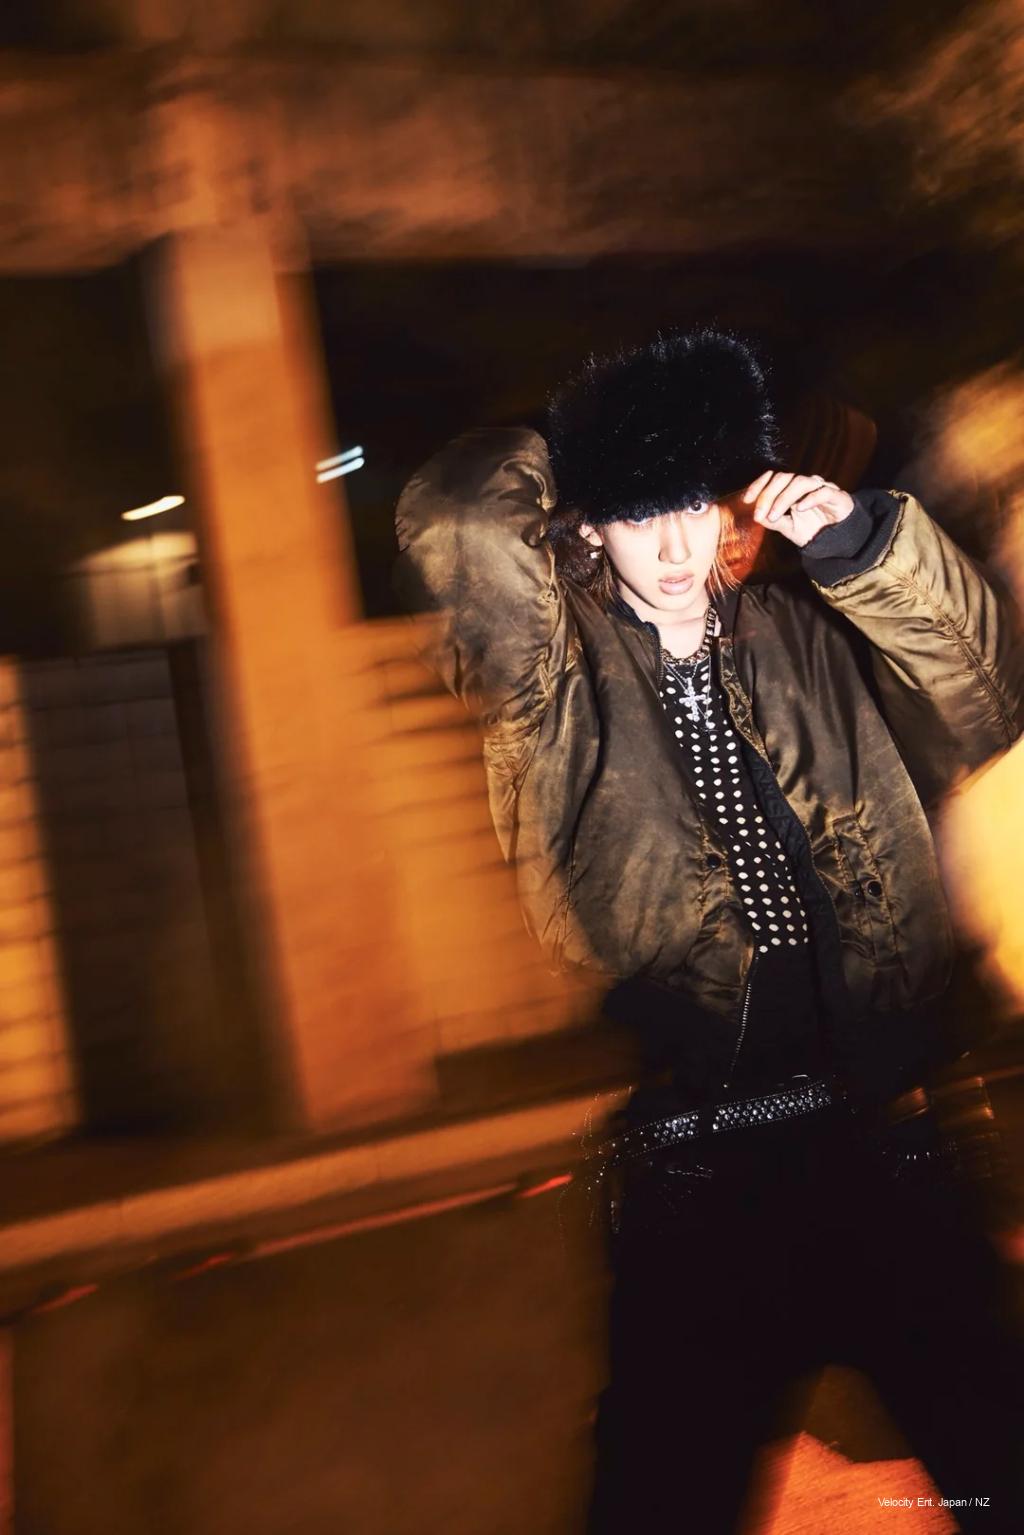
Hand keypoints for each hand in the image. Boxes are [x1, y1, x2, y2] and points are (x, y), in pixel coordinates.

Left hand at [740, 471, 854, 547]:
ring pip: (801, 482)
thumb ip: (773, 520)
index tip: (747, 499)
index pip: (773, 478)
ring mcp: (822, 488)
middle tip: (760, 514)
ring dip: (784, 498)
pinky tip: (800, 508)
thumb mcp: (788, 527)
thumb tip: (757, 515)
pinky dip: (810, 498)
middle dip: (768, 495)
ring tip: (775, 515)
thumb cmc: (812, 530)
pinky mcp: (837, 497)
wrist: (837, 540)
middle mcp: (806, 485)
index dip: (759, 485)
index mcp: (793, 489)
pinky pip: (823, 492)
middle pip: (784, 478)